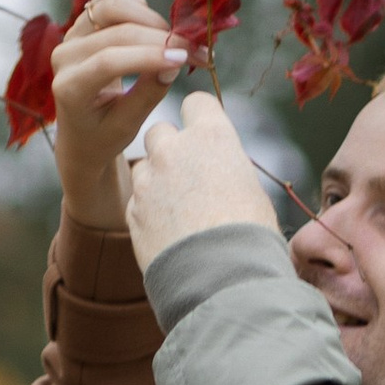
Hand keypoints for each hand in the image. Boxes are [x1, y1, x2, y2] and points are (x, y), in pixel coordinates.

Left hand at [52, 0, 185, 230]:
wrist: (82, 133)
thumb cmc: (104, 135)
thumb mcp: (128, 125)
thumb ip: (149, 93)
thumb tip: (175, 62)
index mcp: (69, 88)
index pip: (109, 61)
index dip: (149, 55)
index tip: (184, 57)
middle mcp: (65, 56)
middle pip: (116, 30)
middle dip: (160, 37)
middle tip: (194, 49)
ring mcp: (71, 35)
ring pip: (112, 4)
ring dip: (150, 17)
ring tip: (172, 41)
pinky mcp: (82, 22)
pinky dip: (137, 6)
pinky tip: (152, 29)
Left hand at [121, 91, 277, 266]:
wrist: (222, 282)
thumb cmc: (250, 238)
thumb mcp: (252, 191)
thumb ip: (227, 168)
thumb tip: (219, 169)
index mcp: (211, 137)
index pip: (196, 103)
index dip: (200, 118)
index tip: (204, 134)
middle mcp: (173, 150)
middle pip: (161, 131)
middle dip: (171, 148)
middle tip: (188, 176)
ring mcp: (148, 181)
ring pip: (143, 166)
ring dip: (155, 180)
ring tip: (177, 211)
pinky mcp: (132, 212)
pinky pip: (136, 201)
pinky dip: (148, 211)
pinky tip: (167, 233)